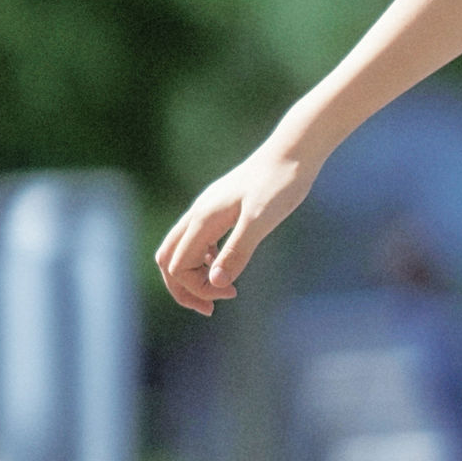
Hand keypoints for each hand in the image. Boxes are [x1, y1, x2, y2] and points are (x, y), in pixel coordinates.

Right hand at [154, 136, 318, 312]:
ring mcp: (207, 208)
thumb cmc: (281, 184)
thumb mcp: (261, 221)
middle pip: (167, 259)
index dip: (198, 288)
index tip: (231, 293)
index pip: (178, 267)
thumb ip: (237, 251)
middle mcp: (198, 213)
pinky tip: (226, 265)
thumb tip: (216, 283)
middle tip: (210, 309)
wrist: (294, 151)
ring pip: (180, 248)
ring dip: (191, 275)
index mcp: (203, 219)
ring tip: (219, 292)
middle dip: (183, 289)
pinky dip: (203, 260)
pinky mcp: (220, 207)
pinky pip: (197, 239)